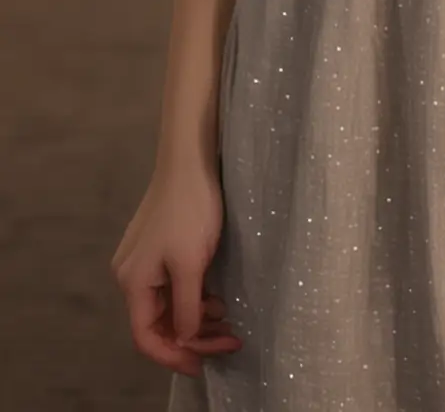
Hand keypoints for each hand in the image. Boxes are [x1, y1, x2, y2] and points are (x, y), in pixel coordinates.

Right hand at [110, 158, 242, 375]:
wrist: (191, 160)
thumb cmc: (191, 210)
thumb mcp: (191, 264)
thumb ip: (187, 307)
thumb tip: (185, 339)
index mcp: (133, 282)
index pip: (146, 337)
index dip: (173, 356)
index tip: (203, 366)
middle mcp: (132, 275)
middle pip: (160, 323)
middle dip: (194, 337)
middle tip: (230, 340)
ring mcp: (145, 261)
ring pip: (169, 305)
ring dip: (197, 318)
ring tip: (228, 320)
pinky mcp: (160, 249)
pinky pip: (174, 287)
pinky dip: (195, 298)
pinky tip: (217, 299)